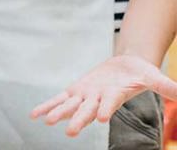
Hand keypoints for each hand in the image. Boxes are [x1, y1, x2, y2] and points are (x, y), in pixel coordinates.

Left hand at [31, 55, 176, 136]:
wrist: (128, 66)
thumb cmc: (141, 73)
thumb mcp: (154, 77)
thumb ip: (167, 87)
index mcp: (115, 96)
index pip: (110, 103)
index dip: (106, 109)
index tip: (101, 119)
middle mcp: (99, 99)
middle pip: (88, 111)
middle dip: (78, 120)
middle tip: (69, 132)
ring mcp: (87, 95)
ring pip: (70, 106)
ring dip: (58, 113)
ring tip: (46, 121)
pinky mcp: (77, 90)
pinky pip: (60, 98)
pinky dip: (48, 105)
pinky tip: (35, 115)